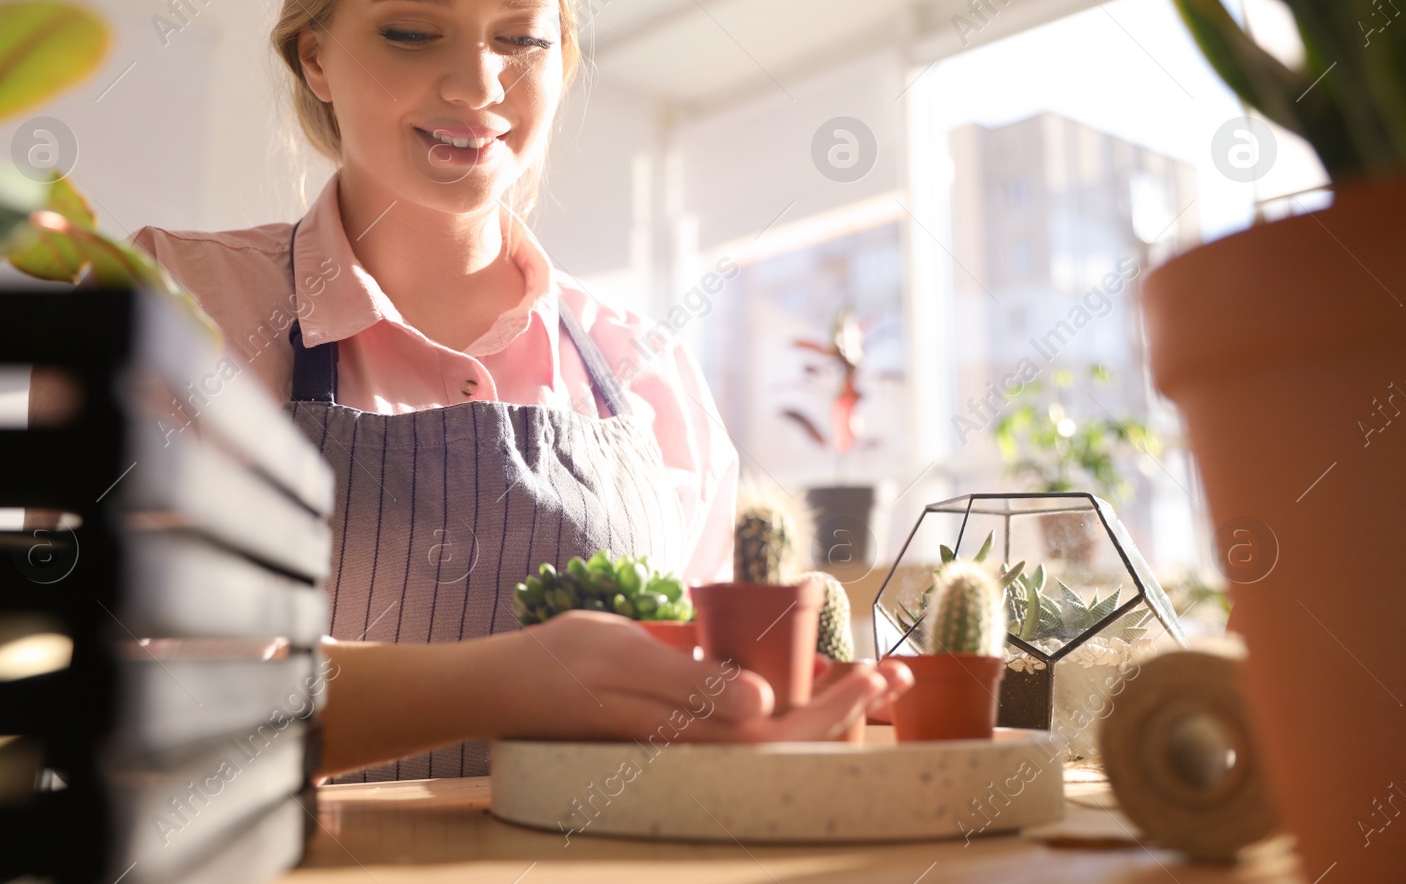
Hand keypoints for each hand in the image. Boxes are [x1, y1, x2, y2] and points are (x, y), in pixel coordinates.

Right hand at [477, 611, 911, 743]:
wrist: (505, 686)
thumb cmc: (562, 662)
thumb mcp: (625, 656)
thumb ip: (692, 683)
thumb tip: (766, 703)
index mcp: (690, 735)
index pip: (782, 733)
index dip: (835, 707)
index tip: (876, 674)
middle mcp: (696, 750)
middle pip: (790, 742)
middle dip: (848, 709)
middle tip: (899, 674)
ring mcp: (688, 744)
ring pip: (775, 738)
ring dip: (827, 709)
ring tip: (873, 681)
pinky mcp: (677, 733)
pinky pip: (750, 731)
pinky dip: (791, 709)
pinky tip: (810, 686)